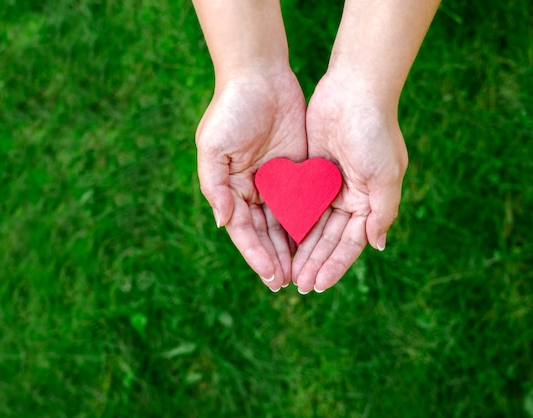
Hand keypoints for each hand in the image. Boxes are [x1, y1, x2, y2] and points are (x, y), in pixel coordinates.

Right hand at [196, 69, 306, 289]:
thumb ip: (215, 187)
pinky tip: (319, 242)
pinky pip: (305, 201)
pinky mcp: (299, 170)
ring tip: (304, 273)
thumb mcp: (213, 148)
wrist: (260, 75)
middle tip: (290, 284)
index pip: (245, 230)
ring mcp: (277, 181)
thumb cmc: (231, 110)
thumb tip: (224, 223)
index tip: (271, 276)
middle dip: (277, 258)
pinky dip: (310, 223)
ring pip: (287, 223)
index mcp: (231, 189)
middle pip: (266, 233)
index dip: (257, 254)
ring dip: (294, 248)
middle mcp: (254, 190)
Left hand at [292, 70, 407, 293]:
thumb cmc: (374, 132)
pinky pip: (300, 201)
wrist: (354, 89)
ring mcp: (329, 183)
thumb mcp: (385, 176)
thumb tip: (377, 245)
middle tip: (297, 285)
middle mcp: (350, 196)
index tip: (318, 285)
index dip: (334, 264)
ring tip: (286, 271)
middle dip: (314, 261)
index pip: (349, 242)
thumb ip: (382, 212)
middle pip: (329, 238)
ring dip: (301, 247)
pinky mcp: (311, 169)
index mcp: (370, 201)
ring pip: (313, 223)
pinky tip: (279, 239)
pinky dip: (291, 220)